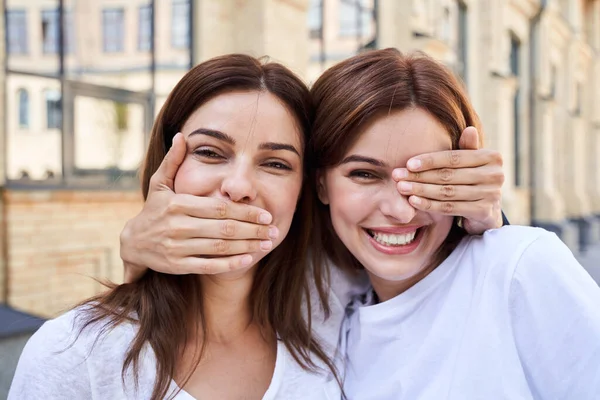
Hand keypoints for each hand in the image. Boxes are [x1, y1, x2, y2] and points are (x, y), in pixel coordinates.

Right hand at [120, 132, 278, 282]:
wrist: (133, 242)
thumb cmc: (154, 209)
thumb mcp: (159, 183)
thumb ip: (173, 161)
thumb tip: (181, 136)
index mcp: (178, 204)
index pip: (219, 207)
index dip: (244, 211)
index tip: (266, 213)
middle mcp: (177, 226)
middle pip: (223, 228)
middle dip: (252, 230)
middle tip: (274, 230)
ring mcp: (177, 247)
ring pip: (219, 248)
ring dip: (246, 246)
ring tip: (267, 244)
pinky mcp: (177, 265)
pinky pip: (208, 265)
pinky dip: (229, 264)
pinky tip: (248, 260)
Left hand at [393, 126, 503, 234]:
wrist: (487, 210)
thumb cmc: (473, 179)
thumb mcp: (470, 162)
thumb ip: (466, 148)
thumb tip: (469, 128)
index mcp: (492, 157)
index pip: (454, 158)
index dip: (430, 160)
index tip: (408, 163)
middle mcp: (495, 175)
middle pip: (448, 175)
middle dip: (419, 176)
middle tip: (397, 176)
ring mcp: (491, 194)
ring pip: (447, 192)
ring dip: (421, 190)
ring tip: (401, 188)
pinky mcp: (484, 212)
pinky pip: (450, 207)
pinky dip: (429, 205)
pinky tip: (413, 201)